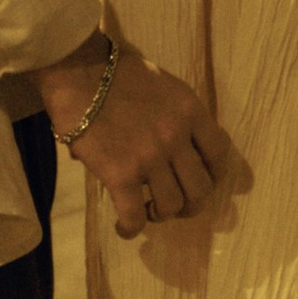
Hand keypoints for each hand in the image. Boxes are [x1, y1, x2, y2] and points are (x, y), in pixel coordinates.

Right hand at [34, 37, 230, 237]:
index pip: (219, 155)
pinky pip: (135, 217)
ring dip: (160, 214)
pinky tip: (123, 227)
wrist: (78, 69)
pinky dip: (131, 228)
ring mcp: (150, 157)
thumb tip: (175, 152)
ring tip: (146, 210)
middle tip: (173, 204)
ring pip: (171, 207)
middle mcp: (176, 136)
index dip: (212, 176)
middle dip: (189, 205)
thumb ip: (175, 117)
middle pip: (201, 190)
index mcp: (190, 110)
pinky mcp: (121, 174)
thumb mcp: (162, 86)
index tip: (197, 181)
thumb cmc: (116, 72)